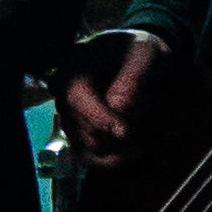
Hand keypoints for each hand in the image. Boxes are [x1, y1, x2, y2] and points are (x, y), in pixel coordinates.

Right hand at [58, 31, 162, 169]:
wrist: (137, 59)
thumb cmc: (141, 53)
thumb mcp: (146, 56)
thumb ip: (133, 80)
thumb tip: (119, 110)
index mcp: (74, 64)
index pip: (77, 96)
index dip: (101, 117)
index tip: (126, 132)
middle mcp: (62, 91)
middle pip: (88, 128)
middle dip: (122, 130)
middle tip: (149, 114)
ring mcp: (67, 115)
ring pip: (92, 148)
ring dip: (122, 145)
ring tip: (143, 123)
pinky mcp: (76, 135)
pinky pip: (90, 159)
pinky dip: (114, 159)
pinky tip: (133, 147)